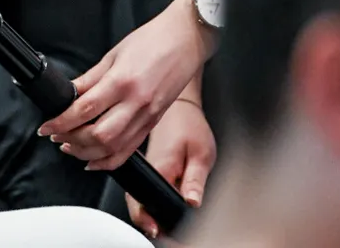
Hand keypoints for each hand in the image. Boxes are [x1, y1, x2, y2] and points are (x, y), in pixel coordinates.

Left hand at [36, 0, 210, 170]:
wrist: (185, 40)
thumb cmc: (151, 41)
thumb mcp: (112, 55)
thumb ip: (89, 79)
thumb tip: (68, 95)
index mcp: (122, 82)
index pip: (84, 110)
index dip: (61, 122)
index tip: (45, 126)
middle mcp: (136, 103)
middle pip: (98, 136)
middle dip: (71, 140)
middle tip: (54, 135)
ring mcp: (147, 116)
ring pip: (113, 148)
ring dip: (86, 153)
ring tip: (69, 145)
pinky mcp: (153, 122)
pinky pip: (130, 150)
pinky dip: (109, 160)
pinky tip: (93, 159)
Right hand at [126, 100, 216, 238]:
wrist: (178, 108)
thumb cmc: (189, 126)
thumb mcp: (201, 154)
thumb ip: (195, 180)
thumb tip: (192, 204)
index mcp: (160, 168)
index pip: (146, 202)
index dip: (150, 220)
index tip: (159, 231)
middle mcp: (148, 171)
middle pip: (137, 204)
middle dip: (147, 220)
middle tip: (161, 231)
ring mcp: (147, 171)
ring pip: (139, 198)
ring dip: (149, 212)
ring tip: (162, 223)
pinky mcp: (150, 169)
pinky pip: (145, 190)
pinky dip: (151, 201)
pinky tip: (163, 206)